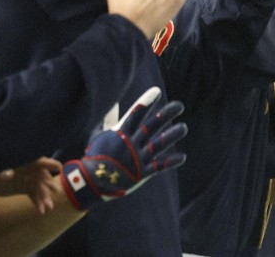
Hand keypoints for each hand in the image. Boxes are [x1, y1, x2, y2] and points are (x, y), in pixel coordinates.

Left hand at [0, 157, 61, 213]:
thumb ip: (1, 171)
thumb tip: (8, 175)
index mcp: (23, 161)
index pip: (39, 160)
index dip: (49, 163)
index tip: (58, 168)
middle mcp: (28, 169)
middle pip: (42, 176)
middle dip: (48, 185)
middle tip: (55, 192)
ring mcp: (27, 179)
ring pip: (39, 188)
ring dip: (44, 198)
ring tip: (48, 208)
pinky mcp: (24, 188)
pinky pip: (33, 195)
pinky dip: (37, 203)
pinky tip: (41, 211)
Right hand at [60, 87, 186, 210]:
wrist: (90, 183)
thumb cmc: (95, 156)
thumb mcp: (99, 135)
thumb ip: (108, 118)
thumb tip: (113, 102)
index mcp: (121, 133)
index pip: (135, 114)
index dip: (146, 102)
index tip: (157, 91)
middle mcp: (131, 144)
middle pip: (151, 126)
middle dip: (166, 115)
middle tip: (180, 105)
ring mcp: (137, 158)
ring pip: (158, 144)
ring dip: (172, 136)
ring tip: (183, 128)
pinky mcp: (142, 172)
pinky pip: (159, 166)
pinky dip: (171, 162)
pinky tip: (182, 157)